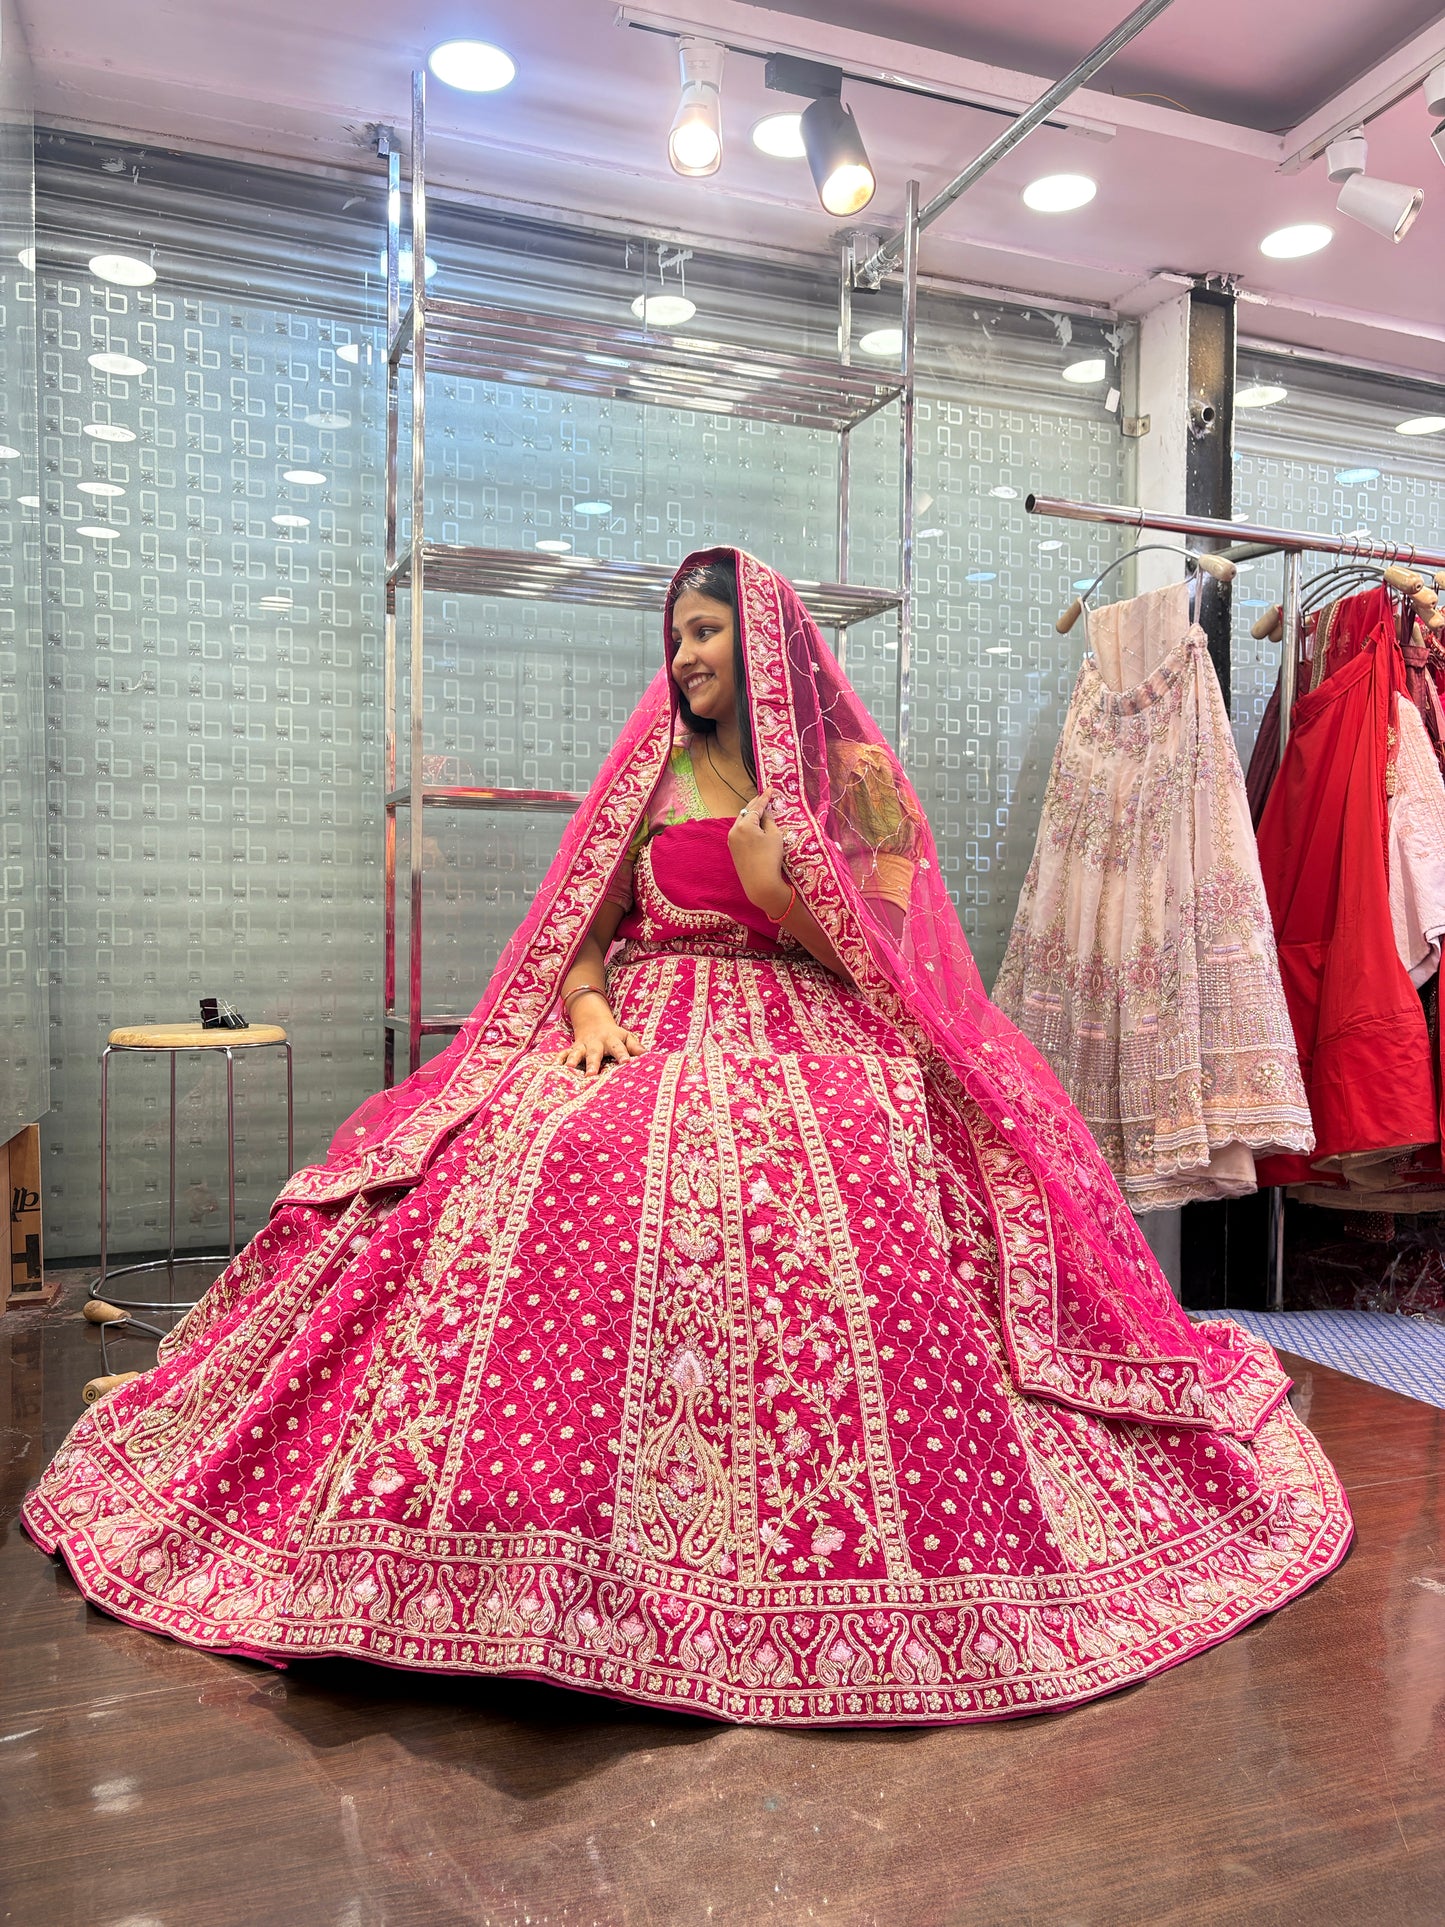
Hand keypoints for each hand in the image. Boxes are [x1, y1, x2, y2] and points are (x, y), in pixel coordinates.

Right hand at [555, 1000, 644, 1078]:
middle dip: (592, 1063)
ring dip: (572, 1060)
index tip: (626, 1063)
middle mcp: (595, 1043)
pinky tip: (554, 1066)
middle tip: (591, 1075)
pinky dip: (558, 1059)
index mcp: (611, 1040)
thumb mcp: (626, 1037)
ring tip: (570, 1068)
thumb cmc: (614, 1036)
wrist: (593, 1023)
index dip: (622, 1055)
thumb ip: (635, 1046)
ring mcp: (582, 1046)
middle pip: (594, 1053)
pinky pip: (563, 1053)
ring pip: (577, 1053)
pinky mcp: (572, 1049)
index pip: (618, 1048)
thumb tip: (646, 1055)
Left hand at [727, 788, 789, 915]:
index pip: (756, 807)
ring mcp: (731, 841)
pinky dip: (748, 827)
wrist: (760, 884)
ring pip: (742, 822)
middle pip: (745, 812)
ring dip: (751, 816)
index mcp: (744, 825)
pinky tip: (755, 826)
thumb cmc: (770, 858)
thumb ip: (769, 820)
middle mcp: (734, 830)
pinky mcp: (733, 850)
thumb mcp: (774, 836)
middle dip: (755, 805)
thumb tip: (764, 813)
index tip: (769, 788)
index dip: (764, 797)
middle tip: (764, 797)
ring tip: (761, 810)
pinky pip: (740, 832)